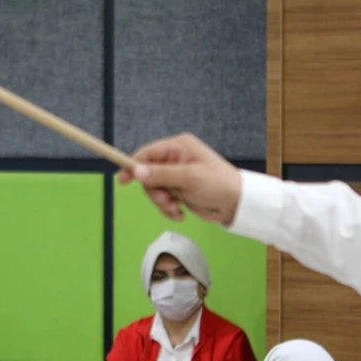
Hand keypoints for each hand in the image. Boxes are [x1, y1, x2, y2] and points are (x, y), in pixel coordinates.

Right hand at [120, 133, 243, 225]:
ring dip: (162, 202)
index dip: (133, 165)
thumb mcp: (189, 178)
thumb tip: (136, 171)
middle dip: (155, 191)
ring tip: (176, 209)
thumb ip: (162, 174)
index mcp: (178, 147)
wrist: (237, 204)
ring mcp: (176, 176)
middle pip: (147, 174)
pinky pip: (162, 200)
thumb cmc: (218, 184)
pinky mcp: (178, 191)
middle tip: (166, 201)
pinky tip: (180, 213)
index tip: (123, 180)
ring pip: (154, 190)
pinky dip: (168, 209)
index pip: (147, 153)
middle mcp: (176, 159)